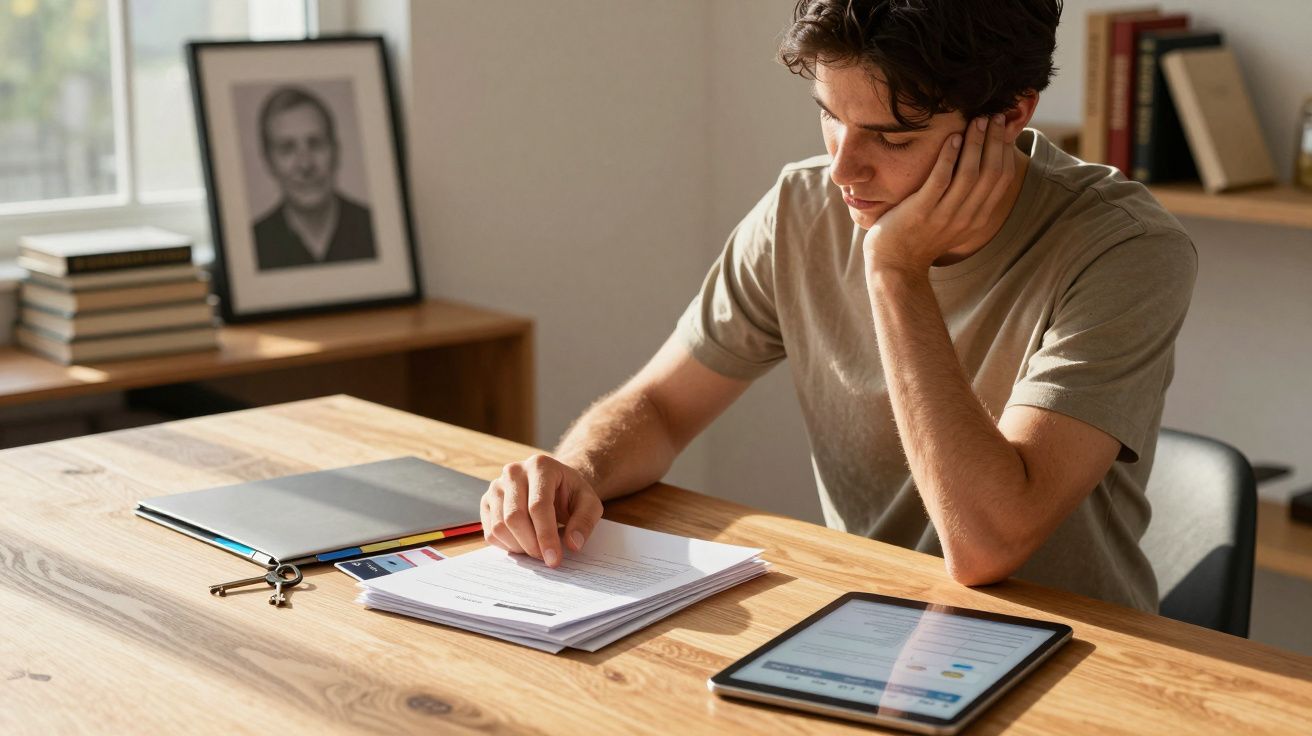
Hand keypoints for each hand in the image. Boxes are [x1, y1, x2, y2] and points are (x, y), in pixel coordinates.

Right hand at [480, 454, 603, 566]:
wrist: (554, 483)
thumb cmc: (571, 493)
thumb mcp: (589, 502)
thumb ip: (584, 521)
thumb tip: (572, 544)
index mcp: (540, 466)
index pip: (538, 506)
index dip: (546, 536)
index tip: (554, 559)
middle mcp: (514, 472)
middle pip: (514, 517)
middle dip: (531, 544)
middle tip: (546, 558)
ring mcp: (496, 486)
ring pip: (499, 526)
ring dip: (519, 547)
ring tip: (537, 548)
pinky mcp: (486, 501)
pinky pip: (490, 532)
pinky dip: (507, 545)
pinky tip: (524, 543)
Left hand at [863, 113, 1017, 273]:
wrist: (894, 266)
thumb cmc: (920, 237)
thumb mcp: (952, 220)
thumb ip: (966, 199)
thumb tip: (976, 166)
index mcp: (977, 218)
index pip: (1002, 179)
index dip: (1005, 150)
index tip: (1002, 128)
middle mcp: (966, 217)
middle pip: (991, 172)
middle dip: (994, 140)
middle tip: (993, 116)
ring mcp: (944, 215)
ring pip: (970, 174)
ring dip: (975, 143)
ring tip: (976, 121)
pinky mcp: (921, 211)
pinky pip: (940, 180)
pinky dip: (948, 157)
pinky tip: (951, 138)